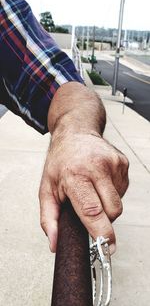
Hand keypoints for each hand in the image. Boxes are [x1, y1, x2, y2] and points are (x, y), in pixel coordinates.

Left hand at [39, 129, 128, 253]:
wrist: (76, 132)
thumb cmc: (60, 162)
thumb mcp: (46, 188)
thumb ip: (49, 218)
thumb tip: (54, 244)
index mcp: (75, 175)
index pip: (92, 210)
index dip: (101, 232)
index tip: (107, 247)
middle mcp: (97, 167)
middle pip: (112, 210)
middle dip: (104, 219)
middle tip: (90, 210)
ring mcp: (113, 163)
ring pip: (118, 201)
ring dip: (107, 203)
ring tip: (92, 188)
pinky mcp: (123, 162)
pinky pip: (122, 189)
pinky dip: (112, 191)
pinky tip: (100, 180)